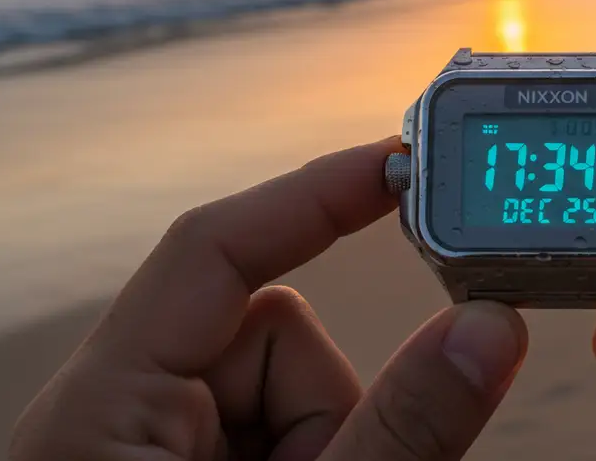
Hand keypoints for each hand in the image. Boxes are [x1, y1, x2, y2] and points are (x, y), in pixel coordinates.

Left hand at [10, 137, 527, 460]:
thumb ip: (397, 435)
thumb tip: (488, 328)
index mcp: (107, 408)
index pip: (214, 250)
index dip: (309, 195)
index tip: (400, 163)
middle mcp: (129, 414)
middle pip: (274, 337)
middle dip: (333, 412)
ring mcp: (164, 449)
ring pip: (296, 397)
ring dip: (332, 451)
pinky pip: (291, 436)